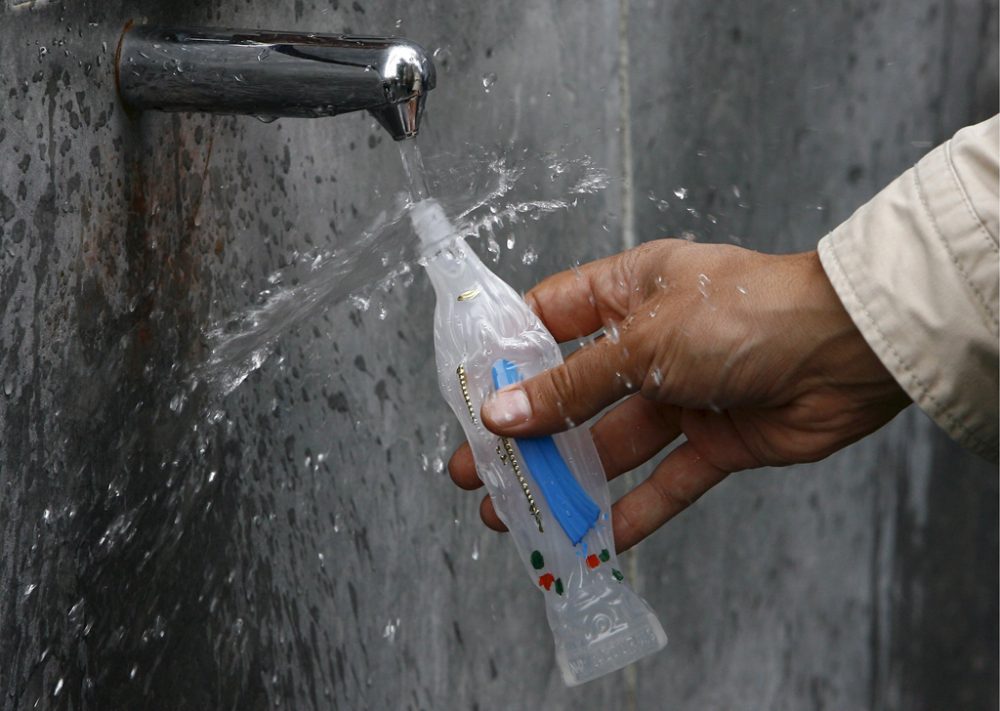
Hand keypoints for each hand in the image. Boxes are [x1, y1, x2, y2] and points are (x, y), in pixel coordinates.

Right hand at [448, 239, 909, 550]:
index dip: (507, 355)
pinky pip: (665, 481)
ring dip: (565, 481)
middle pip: (571, 393)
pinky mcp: (715, 440)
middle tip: (475, 469)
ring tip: (513, 516)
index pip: (549, 319)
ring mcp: (682, 394)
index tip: (467, 394)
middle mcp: (650, 343)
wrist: (850, 349)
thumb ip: (571, 385)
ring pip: (610, 444)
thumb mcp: (642, 341)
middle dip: (523, 434)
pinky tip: (594, 542)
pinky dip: (633, 512)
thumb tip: (501, 415)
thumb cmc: (746, 313)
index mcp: (627, 292)